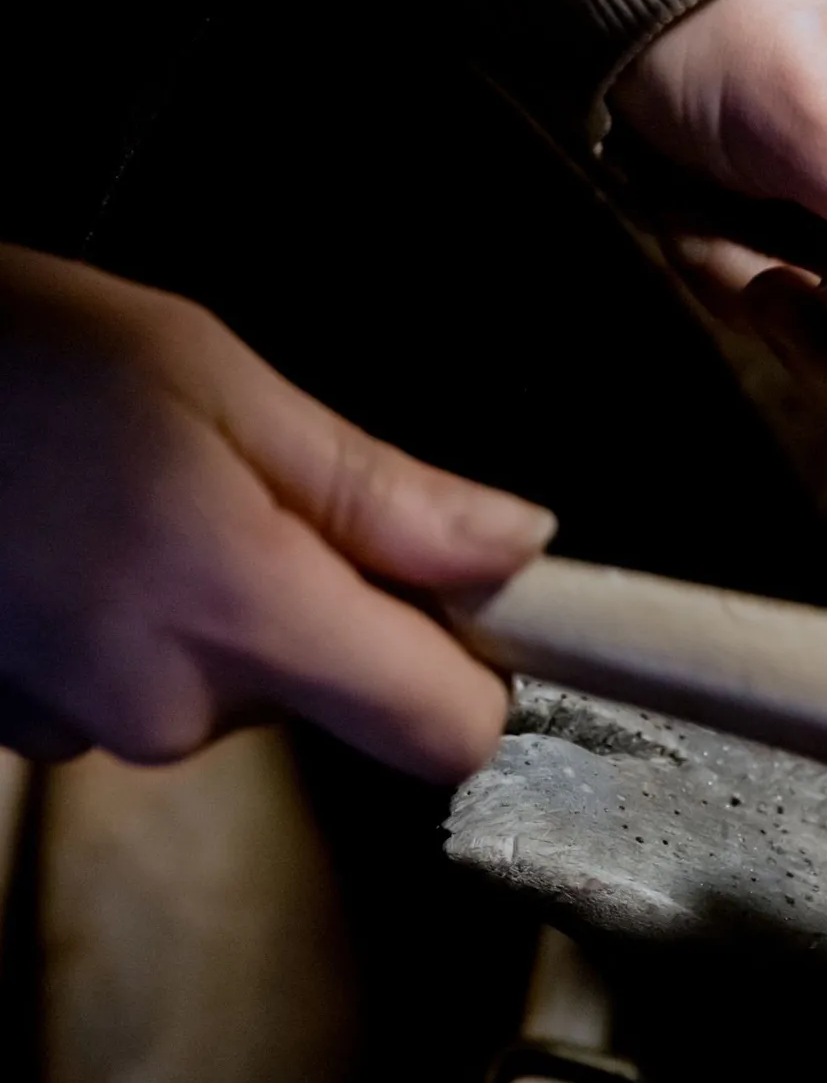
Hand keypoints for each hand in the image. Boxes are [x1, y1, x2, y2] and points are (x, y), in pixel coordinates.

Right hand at [0, 248, 553, 776]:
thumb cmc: (6, 352)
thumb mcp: (211, 376)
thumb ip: (376, 489)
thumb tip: (519, 548)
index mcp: (239, 612)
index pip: (446, 730)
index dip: (483, 666)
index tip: (478, 597)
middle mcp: (165, 708)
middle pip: (336, 700)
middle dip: (323, 602)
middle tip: (247, 482)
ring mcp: (82, 729)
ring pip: (229, 692)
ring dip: (218, 610)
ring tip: (136, 495)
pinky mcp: (23, 731)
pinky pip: (136, 689)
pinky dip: (133, 625)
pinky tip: (76, 536)